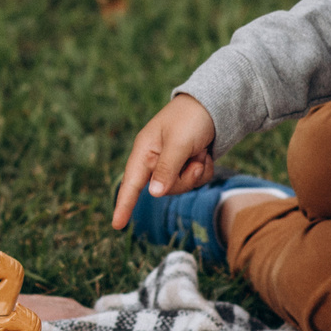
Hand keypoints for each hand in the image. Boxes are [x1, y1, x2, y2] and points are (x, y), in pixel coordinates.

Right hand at [108, 93, 216, 229]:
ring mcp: (170, 164)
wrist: (213, 105)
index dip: (123, 205)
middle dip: (184, 179)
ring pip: (180, 188)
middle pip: (164, 190)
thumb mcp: (178, 143)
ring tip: (200, 152)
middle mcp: (154, 160)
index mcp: (145, 151)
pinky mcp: (184, 166)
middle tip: (195, 160)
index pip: (131, 183)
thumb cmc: (190, 119)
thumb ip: (166, 169)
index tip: (116, 225)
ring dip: (196, 173)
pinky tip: (205, 154)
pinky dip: (203, 170)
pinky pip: (194, 182)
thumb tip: (153, 194)